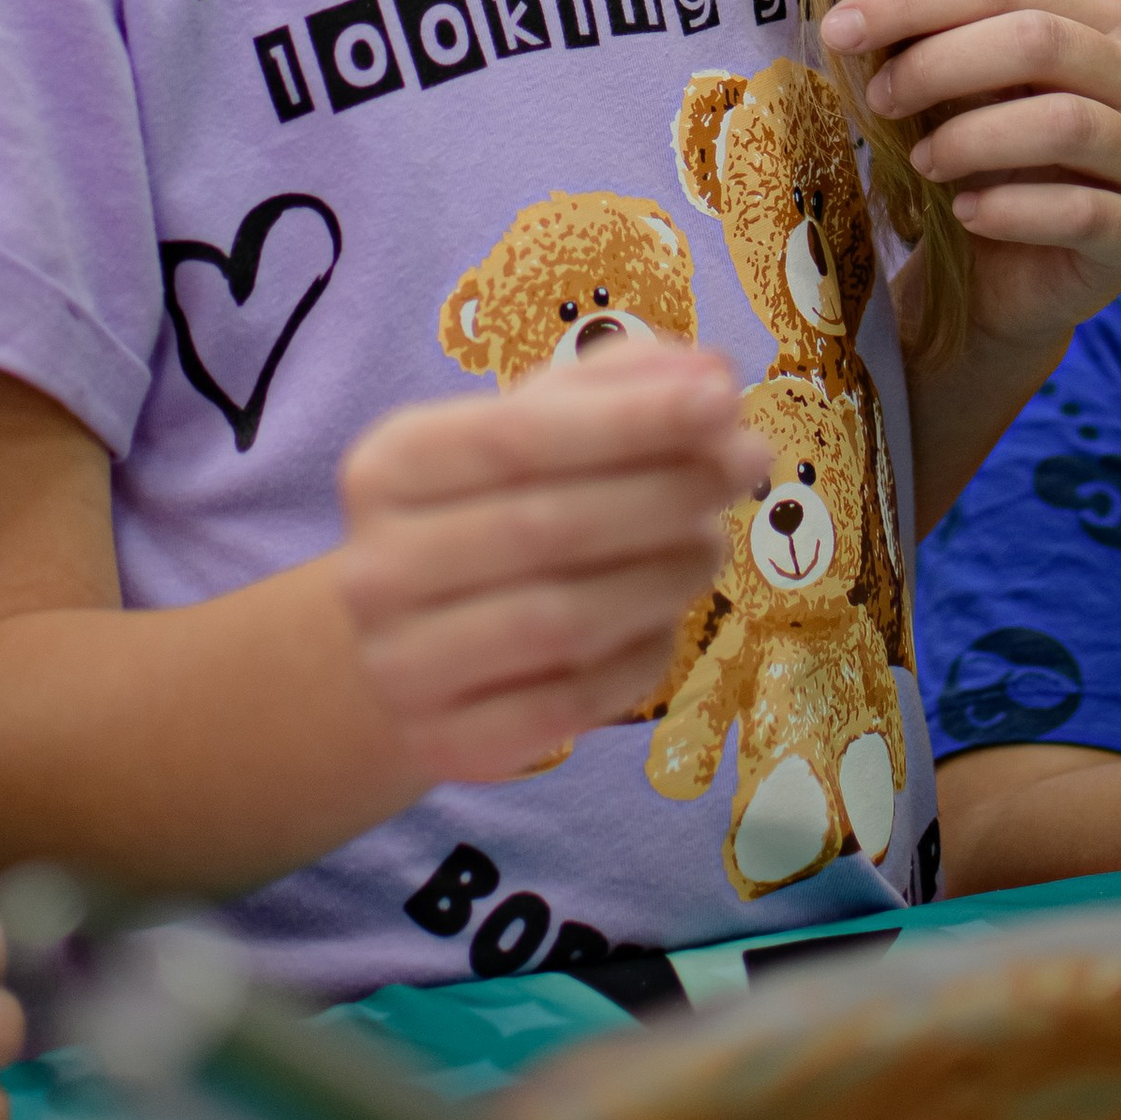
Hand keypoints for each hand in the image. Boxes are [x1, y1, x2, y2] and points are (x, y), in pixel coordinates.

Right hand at [337, 355, 768, 787]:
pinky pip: (574, 701)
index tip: (725, 398)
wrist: (414, 645)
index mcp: (386, 468)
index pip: (514, 437)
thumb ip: (617, 390)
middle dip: (665, 491)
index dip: (628, 420)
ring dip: (664, 574)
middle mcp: (375, 568)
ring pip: (563, 620)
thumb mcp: (535, 431)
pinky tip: (663, 618)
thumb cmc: (492, 512)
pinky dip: (640, 655)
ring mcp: (403, 667)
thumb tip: (710, 373)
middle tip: (745, 465)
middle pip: (545, 527)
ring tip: (710, 542)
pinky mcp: (449, 746)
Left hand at [821, 0, 1120, 376]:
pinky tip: (966, 213)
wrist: (1012, 278)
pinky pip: (1081, 211)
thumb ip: (925, 42)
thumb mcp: (956, 92)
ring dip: (973, 139)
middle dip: (940, 64)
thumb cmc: (983, 164)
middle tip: (878, 99)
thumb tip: (849, 10)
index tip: (840, 28)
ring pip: (1066, 123)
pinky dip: (1011, 210)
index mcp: (1097, 22)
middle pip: (1041, 40)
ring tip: (921, 161)